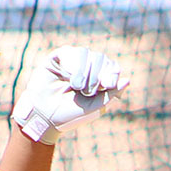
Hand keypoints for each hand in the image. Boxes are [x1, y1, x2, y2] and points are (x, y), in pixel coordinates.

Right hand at [12, 46, 128, 144]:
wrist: (44, 118)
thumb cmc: (69, 115)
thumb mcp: (94, 107)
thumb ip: (111, 94)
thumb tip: (127, 80)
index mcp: (98, 79)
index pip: (111, 67)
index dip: (111, 72)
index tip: (107, 84)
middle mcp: (86, 68)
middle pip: (100, 58)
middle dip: (96, 75)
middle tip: (87, 91)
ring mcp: (71, 62)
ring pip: (86, 53)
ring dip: (84, 71)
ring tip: (76, 87)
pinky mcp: (57, 59)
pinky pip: (69, 52)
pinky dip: (72, 64)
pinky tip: (69, 78)